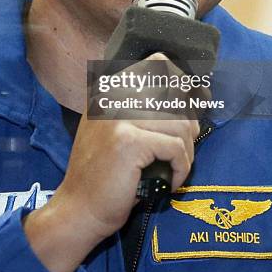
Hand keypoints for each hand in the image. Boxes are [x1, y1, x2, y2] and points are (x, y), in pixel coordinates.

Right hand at [24, 53, 199, 271]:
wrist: (78, 209)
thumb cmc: (104, 172)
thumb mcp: (117, 129)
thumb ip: (144, 106)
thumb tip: (192, 91)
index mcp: (109, 88)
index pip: (157, 63)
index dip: (181, 83)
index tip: (189, 109)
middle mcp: (112, 95)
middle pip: (175, 96)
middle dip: (188, 125)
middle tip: (181, 151)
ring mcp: (119, 117)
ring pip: (180, 125)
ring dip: (186, 152)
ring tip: (175, 169)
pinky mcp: (129, 141)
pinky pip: (176, 148)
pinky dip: (181, 168)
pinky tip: (170, 182)